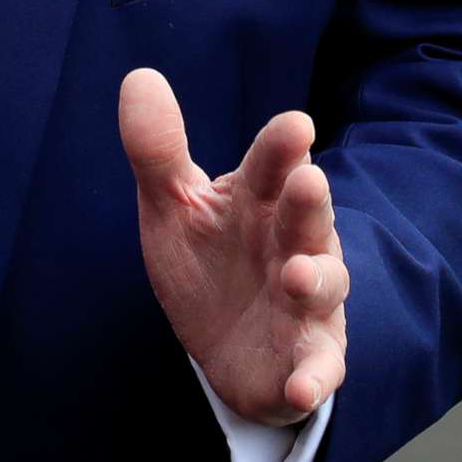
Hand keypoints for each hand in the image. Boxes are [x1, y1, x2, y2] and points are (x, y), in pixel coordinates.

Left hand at [117, 68, 347, 425]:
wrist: (225, 346)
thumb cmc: (208, 260)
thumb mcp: (173, 205)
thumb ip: (158, 148)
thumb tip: (138, 77)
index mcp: (260, 201)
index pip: (273, 165)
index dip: (282, 147)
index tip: (294, 124)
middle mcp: (293, 244)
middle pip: (307, 218)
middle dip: (310, 202)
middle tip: (308, 182)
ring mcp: (306, 302)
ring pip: (323, 286)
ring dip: (315, 280)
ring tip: (296, 276)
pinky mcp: (308, 357)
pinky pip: (320, 367)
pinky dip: (315, 375)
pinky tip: (303, 384)